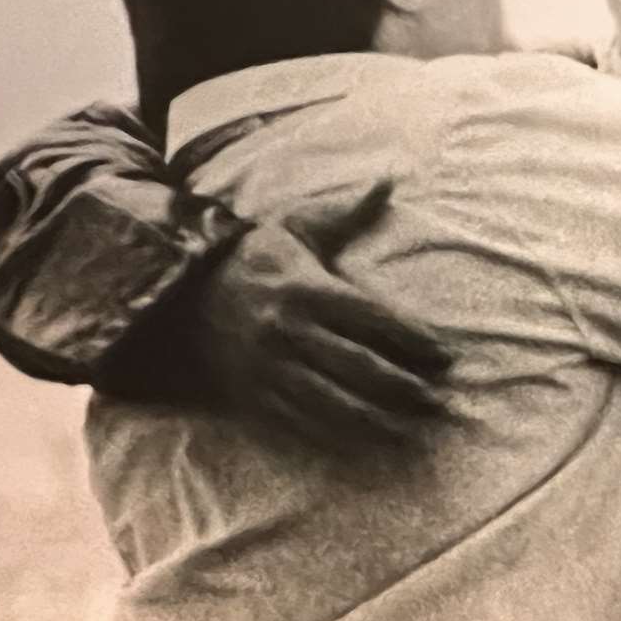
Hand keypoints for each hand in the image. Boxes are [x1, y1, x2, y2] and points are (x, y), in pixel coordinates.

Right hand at [195, 224, 454, 454]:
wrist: (176, 291)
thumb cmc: (249, 256)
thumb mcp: (294, 228)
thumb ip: (345, 212)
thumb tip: (388, 180)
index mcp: (307, 288)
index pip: (373, 318)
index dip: (413, 339)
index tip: (445, 355)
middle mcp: (291, 330)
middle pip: (360, 365)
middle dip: (403, 385)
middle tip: (437, 400)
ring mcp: (271, 366)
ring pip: (334, 400)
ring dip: (377, 417)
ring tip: (411, 429)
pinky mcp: (254, 393)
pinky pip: (301, 419)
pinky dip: (336, 433)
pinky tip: (364, 440)